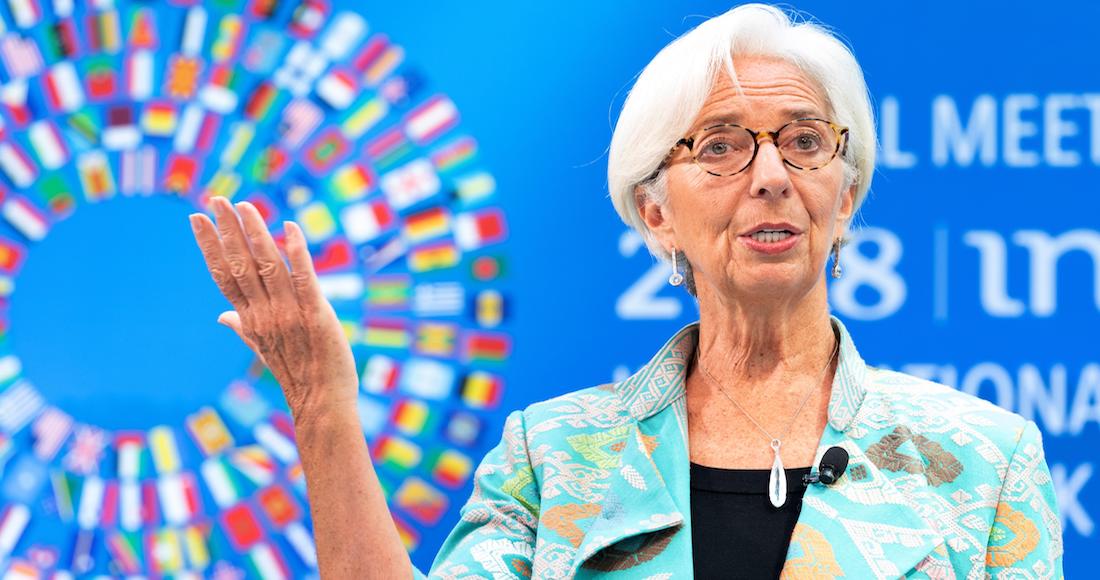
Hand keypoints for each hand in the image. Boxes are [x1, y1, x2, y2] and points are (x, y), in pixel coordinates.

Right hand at [189, 197, 358, 422]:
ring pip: (268, 265)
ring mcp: (288, 313)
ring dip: (255, 233)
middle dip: (226, 231)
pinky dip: (298, 252)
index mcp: (250, 318)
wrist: (321, 403)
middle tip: (214, 199)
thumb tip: (222, 316)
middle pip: (240, 265)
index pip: (223, 275)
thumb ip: (242, 326)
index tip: (196, 220)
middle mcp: (264, 313)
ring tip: (243, 206)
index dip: (210, 247)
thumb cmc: (296, 374)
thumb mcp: (263, 348)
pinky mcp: (316, 314)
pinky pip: (305, 279)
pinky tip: (290, 228)